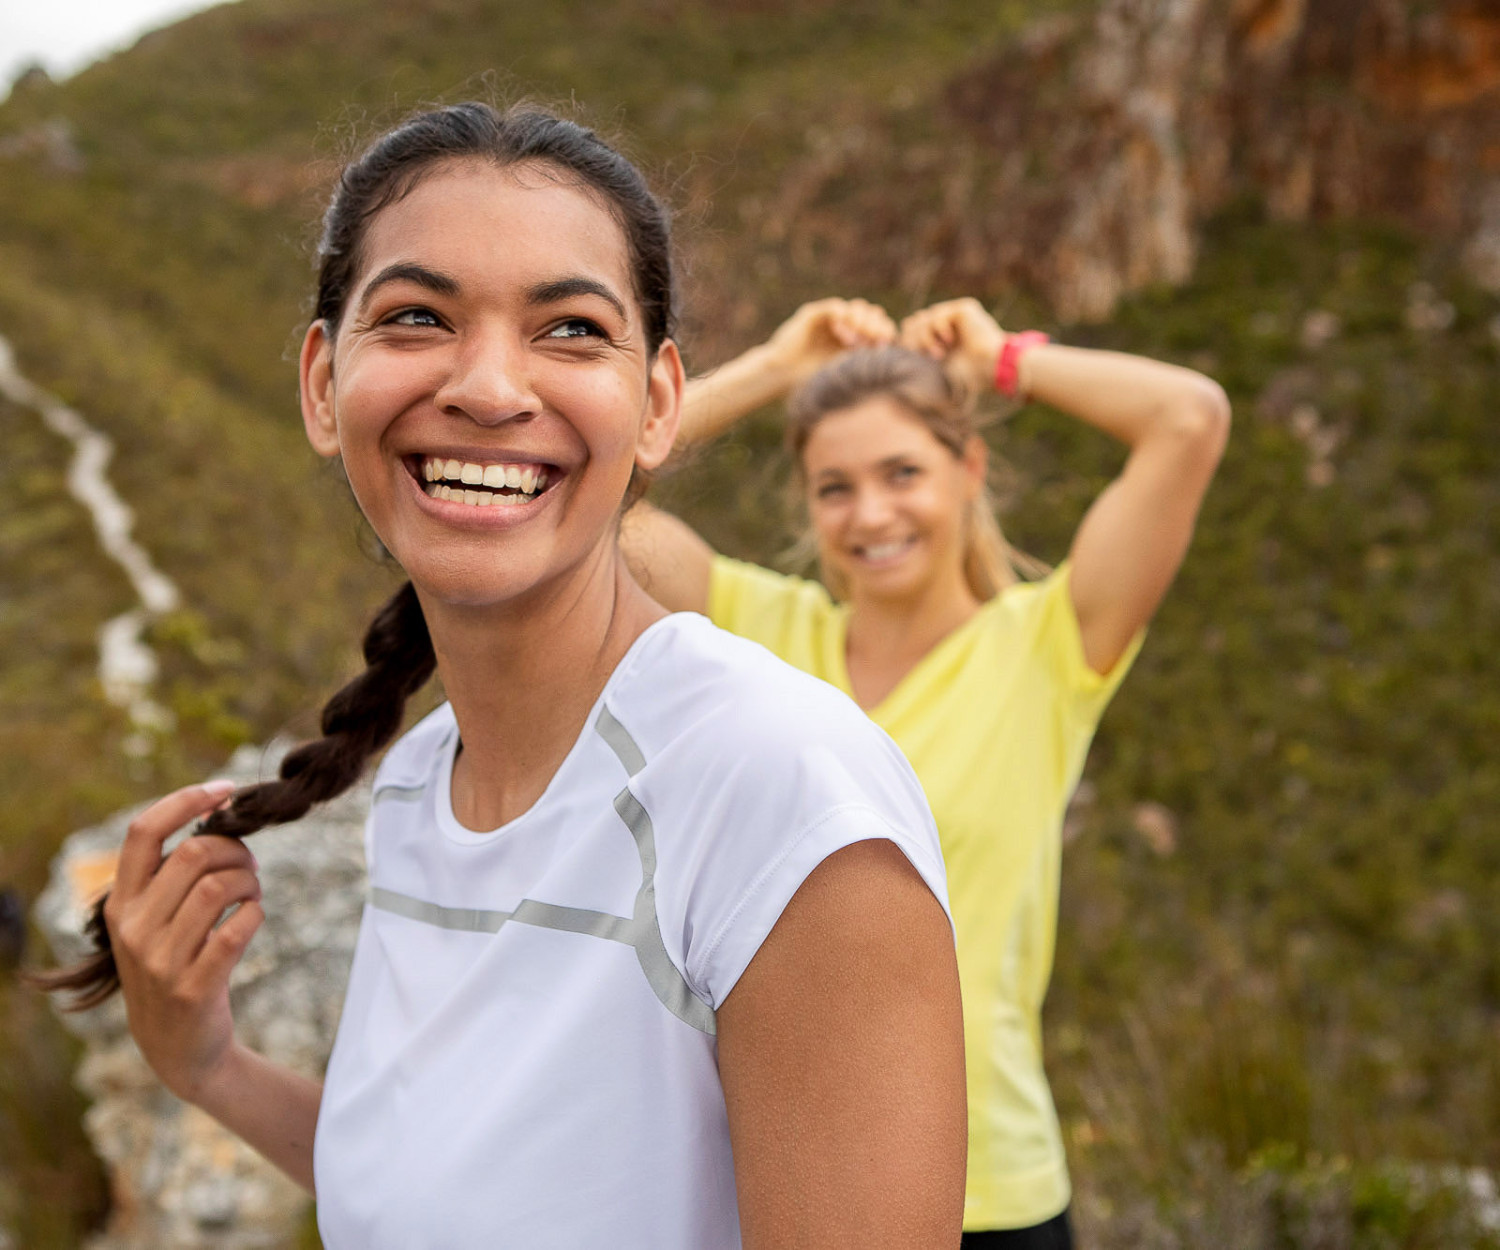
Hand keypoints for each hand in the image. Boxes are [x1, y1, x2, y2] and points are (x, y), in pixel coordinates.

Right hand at [104, 780, 263, 1104]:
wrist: (179, 1048)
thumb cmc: (176, 966)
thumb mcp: (154, 922)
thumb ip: (173, 877)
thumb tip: (222, 817)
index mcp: (121, 903)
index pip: (142, 831)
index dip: (185, 800)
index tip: (224, 790)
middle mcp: (133, 928)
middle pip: (193, 853)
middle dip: (235, 849)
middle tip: (249, 866)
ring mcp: (160, 960)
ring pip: (217, 887)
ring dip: (248, 882)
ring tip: (251, 894)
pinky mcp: (193, 987)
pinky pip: (236, 930)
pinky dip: (254, 915)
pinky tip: (252, 919)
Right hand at [765, 298, 896, 388]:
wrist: (781, 376)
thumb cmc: (810, 379)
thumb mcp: (844, 371)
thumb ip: (862, 360)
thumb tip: (891, 356)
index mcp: (854, 340)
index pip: (879, 325)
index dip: (885, 331)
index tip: (884, 346)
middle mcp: (844, 326)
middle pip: (871, 312)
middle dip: (876, 325)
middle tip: (876, 339)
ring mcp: (829, 319)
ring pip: (856, 307)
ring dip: (862, 321)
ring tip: (857, 339)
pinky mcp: (813, 315)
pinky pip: (835, 307)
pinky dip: (844, 317)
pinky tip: (843, 335)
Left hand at [898, 298, 1006, 397]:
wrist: (990, 370)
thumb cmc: (964, 377)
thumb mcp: (931, 369)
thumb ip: (914, 356)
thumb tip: (888, 353)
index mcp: (937, 339)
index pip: (909, 331)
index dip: (906, 344)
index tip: (914, 359)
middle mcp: (945, 326)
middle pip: (911, 323)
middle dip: (913, 341)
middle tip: (923, 356)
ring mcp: (954, 316)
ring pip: (922, 318)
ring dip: (925, 338)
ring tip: (937, 354)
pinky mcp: (964, 308)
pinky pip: (938, 314)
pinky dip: (938, 329)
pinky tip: (948, 342)